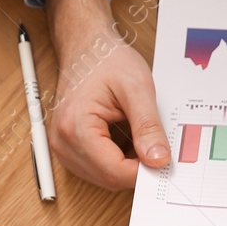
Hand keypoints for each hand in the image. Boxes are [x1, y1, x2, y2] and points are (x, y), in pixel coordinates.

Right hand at [43, 0, 168, 189]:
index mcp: (76, 128)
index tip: (163, 159)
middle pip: (109, 179)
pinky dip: (116, 161)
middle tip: (154, 144)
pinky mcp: (68, 149)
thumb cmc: (106, 60)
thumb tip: (158, 160)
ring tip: (135, 136)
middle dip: (136, 168)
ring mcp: (62, 148)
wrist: (85, 46)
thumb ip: (148, 126)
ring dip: (126, 165)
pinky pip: (97, 170)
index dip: (144, 171)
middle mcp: (63, 143)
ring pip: (104, 178)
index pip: (115, 172)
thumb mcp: (137, 88)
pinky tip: (124, 139)